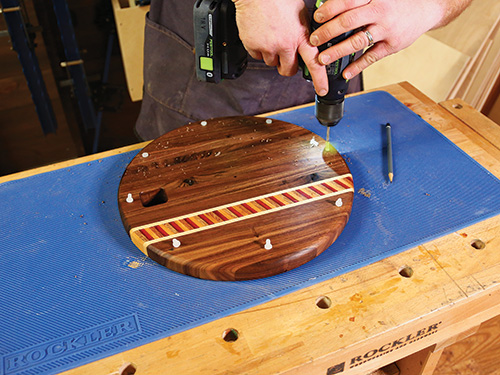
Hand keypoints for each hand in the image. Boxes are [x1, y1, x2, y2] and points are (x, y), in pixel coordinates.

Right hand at [232, 0, 328, 95]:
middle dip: (288, 67)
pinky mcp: (254, 46)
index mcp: (300, 36)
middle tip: (286, 58)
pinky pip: (258, 56)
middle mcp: (285, 44)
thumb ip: (304, 31)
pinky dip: (259, 49)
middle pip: (289, 70)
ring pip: (272, 63)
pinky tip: (261, 34)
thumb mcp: (301, 13)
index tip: (322, 90)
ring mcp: (268, 47)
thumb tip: (309, 42)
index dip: (320, 79)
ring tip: (272, 36)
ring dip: (273, 55)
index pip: (314, 63)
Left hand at [309, 0, 465, 78]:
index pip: (348, 1)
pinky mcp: (393, 45)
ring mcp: (387, 30)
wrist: (428, 8)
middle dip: (327, 32)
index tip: (317, 17)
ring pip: (357, 41)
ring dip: (337, 51)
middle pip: (348, 22)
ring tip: (323, 59)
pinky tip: (346, 72)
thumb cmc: (397, 2)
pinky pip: (371, 57)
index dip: (330, 9)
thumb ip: (358, 1)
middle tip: (313, 40)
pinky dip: (358, 66)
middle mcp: (380, 12)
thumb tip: (330, 5)